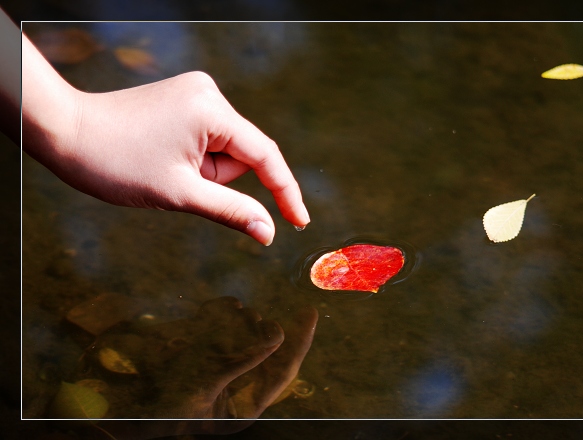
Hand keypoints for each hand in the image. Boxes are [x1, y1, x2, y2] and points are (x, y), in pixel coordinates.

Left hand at [21, 34, 309, 244]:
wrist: (66, 133)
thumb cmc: (117, 163)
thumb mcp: (180, 193)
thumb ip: (232, 211)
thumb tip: (269, 232)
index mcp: (212, 111)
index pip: (266, 156)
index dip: (285, 192)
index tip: (300, 222)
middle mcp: (209, 93)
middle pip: (241, 154)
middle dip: (217, 178)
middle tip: (177, 182)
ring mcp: (195, 93)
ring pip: (224, 149)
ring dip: (204, 170)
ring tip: (164, 168)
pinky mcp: (184, 99)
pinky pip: (208, 138)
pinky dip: (196, 158)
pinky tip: (165, 157)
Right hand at [94, 296, 317, 436]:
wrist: (116, 414)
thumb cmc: (157, 411)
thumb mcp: (200, 389)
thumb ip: (237, 362)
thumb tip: (274, 336)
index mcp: (244, 404)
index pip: (283, 370)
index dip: (299, 341)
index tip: (309, 312)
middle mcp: (236, 386)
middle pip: (264, 349)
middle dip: (259, 328)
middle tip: (249, 316)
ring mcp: (218, 369)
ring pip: (241, 336)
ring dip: (236, 320)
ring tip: (225, 313)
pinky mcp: (199, 354)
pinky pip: (217, 330)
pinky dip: (215, 315)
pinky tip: (208, 310)